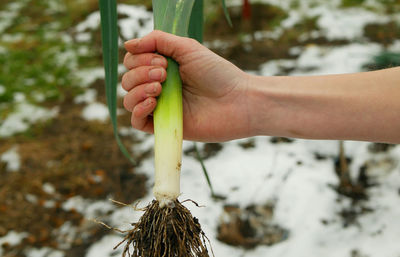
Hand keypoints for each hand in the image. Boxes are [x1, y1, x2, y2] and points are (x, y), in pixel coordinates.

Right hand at [122, 30, 251, 141]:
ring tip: (160, 89)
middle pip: (127, 80)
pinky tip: (153, 102)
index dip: (140, 59)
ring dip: (138, 90)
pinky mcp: (164, 125)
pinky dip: (137, 110)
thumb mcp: (187, 48)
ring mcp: (161, 107)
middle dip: (140, 73)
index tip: (163, 61)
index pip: (132, 62)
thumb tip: (127, 44)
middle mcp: (158, 87)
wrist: (237, 102)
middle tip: (164, 74)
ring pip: (128, 99)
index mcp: (162, 68)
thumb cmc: (217, 73)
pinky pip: (136, 122)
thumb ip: (158, 40)